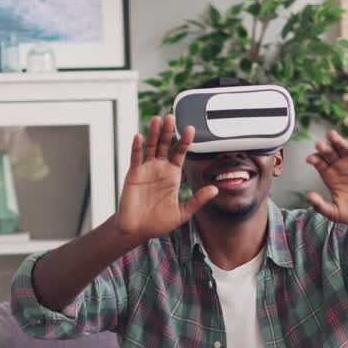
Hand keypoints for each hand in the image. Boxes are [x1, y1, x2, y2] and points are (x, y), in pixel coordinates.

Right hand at [116, 115, 217, 242]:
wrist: (137, 231)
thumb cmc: (158, 223)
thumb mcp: (182, 213)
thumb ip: (197, 200)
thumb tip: (214, 190)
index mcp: (173, 176)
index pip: (180, 153)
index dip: (185, 141)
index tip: (191, 128)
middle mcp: (160, 169)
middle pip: (165, 145)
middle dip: (169, 131)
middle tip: (172, 116)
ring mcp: (146, 170)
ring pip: (151, 147)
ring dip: (154, 133)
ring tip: (158, 119)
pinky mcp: (133, 175)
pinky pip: (135, 158)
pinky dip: (136, 147)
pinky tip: (139, 136)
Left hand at [305, 130, 347, 230]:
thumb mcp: (335, 213)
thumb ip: (321, 206)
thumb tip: (309, 196)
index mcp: (331, 178)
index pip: (320, 164)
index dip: (314, 159)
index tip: (310, 159)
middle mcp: (340, 168)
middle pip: (329, 154)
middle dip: (324, 148)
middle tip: (318, 145)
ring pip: (343, 149)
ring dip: (337, 141)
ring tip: (331, 135)